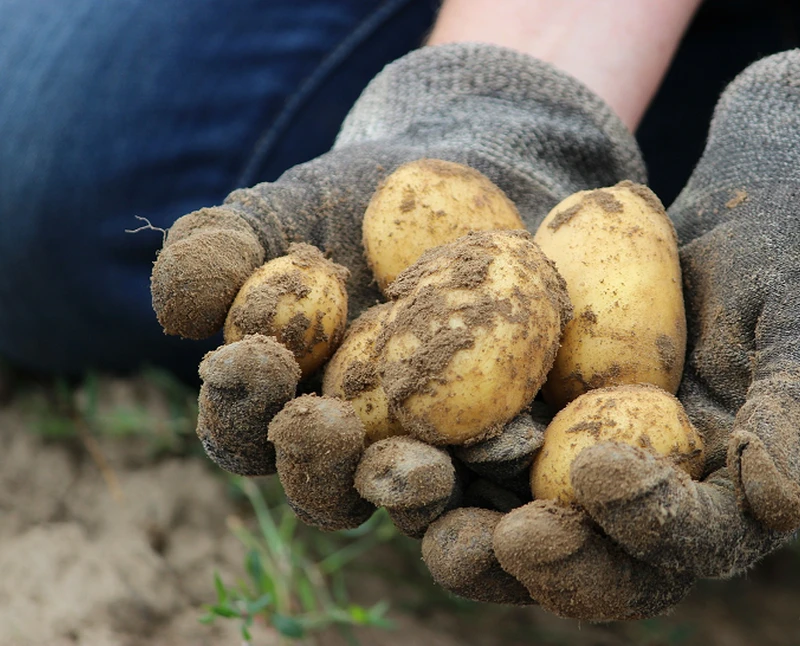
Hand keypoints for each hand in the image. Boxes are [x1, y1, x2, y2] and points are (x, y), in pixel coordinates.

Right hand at [149, 43, 640, 552]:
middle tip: (330, 424)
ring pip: (417, 503)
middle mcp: (356, 448)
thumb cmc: (356, 202)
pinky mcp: (510, 445)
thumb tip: (180, 312)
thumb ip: (218, 253)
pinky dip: (508, 473)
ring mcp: (436, 455)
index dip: (241, 402)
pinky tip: (522, 446)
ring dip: (413, 494)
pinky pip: (508, 476)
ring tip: (424, 468)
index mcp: (285, 407)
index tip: (261, 355)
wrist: (470, 185)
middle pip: (327, 489)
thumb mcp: (280, 212)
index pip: (244, 427)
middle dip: (320, 465)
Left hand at [424, 49, 799, 619]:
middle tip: (471, 539)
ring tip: (396, 482)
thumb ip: (799, 413)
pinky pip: (470, 436)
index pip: (684, 542)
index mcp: (722, 502)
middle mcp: (643, 499)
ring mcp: (578, 457)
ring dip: (448, 513)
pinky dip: (423, 434)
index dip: (642, 525)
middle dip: (527, 557)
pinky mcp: (528, 410)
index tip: (597, 473)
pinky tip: (370, 412)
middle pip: (583, 558)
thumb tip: (778, 505)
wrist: (763, 216)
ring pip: (509, 513)